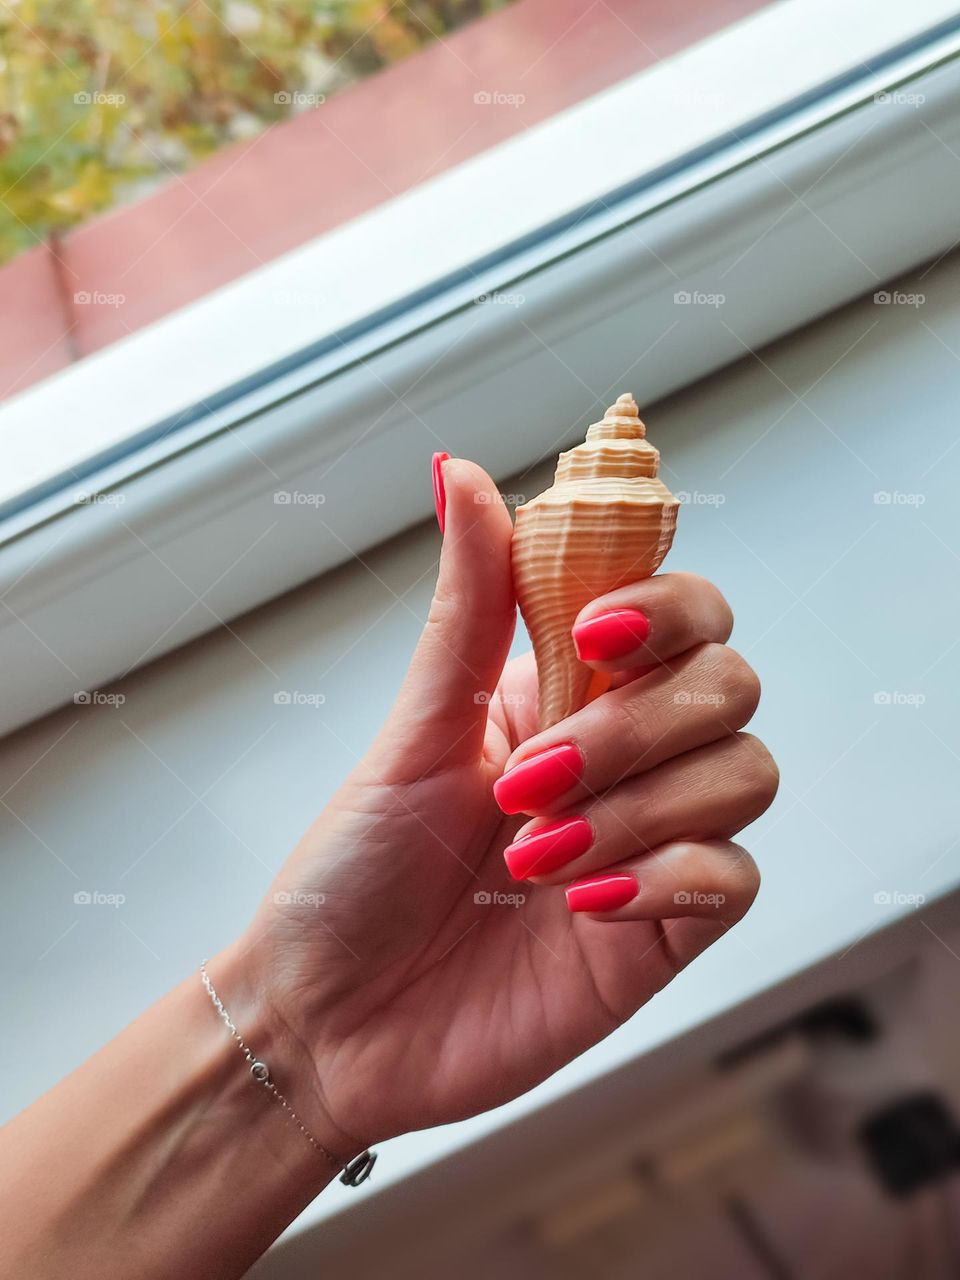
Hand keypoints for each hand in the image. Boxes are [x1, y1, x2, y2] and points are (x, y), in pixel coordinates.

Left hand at [229, 458, 778, 1159]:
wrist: (330, 1019)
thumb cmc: (356, 870)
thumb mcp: (414, 730)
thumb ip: (468, 606)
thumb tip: (463, 470)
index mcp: (568, 693)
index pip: (681, 612)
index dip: (665, 608)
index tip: (597, 636)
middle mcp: (625, 757)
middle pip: (728, 686)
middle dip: (636, 728)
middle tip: (528, 784)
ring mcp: (654, 841)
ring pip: (744, 773)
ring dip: (643, 806)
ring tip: (536, 858)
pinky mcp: (664, 930)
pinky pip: (735, 878)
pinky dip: (671, 875)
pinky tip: (589, 902)